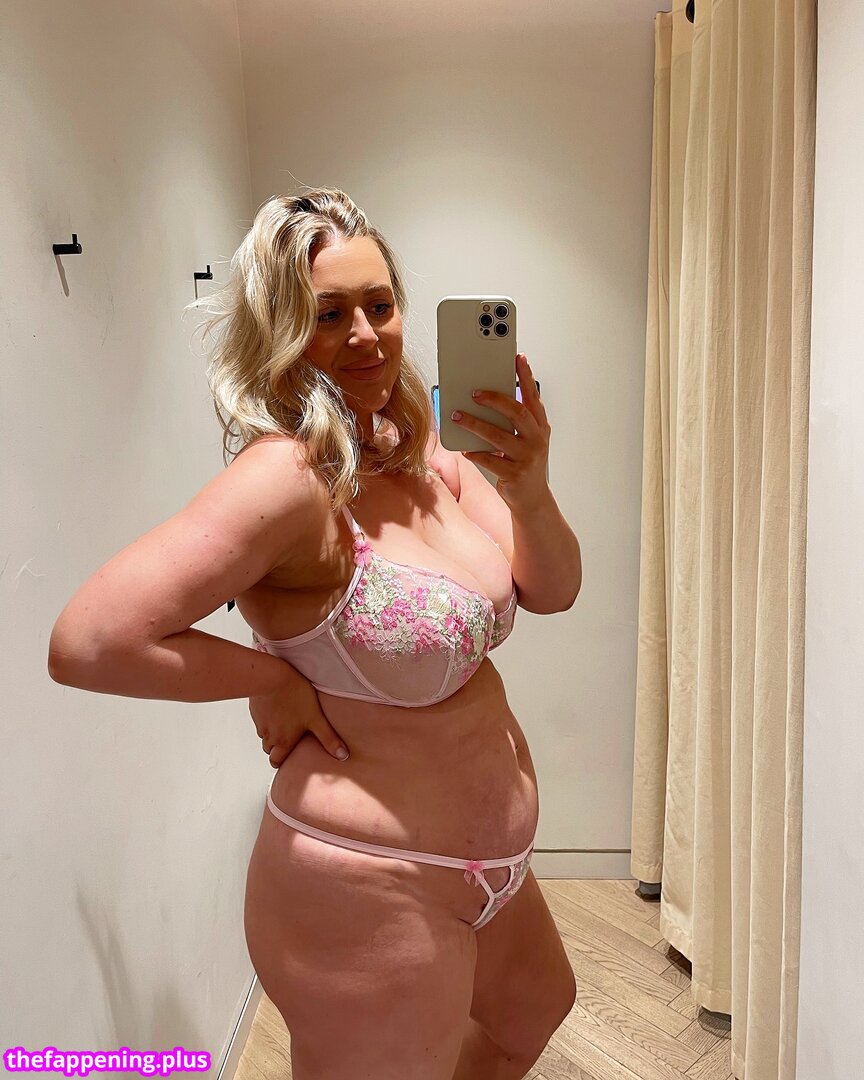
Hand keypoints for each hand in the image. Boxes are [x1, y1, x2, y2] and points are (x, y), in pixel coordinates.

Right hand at [249, 666, 348, 768]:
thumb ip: (328, 738)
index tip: (288, 758)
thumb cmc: (295, 696)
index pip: (276, 762)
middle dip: (277, 748)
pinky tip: (277, 709)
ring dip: (272, 733)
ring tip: (284, 723)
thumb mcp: (316, 718)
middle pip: (269, 750)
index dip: (281, 761)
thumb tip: (343, 756)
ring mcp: (260, 723)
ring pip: (264, 735)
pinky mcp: (255, 710)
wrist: (272, 677)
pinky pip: (260, 719)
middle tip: (288, 741)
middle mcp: (268, 736)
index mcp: (282, 741)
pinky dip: (267, 718)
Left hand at [451, 352, 551, 512]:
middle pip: (516, 413)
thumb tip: (484, 399)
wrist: (532, 499)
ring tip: (457, 416)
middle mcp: (536, 439)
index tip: (518, 358)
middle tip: (474, 392)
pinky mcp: (514, 474)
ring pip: (498, 436)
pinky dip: (476, 453)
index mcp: (539, 426)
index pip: (533, 396)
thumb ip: (512, 421)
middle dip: (494, 400)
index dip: (526, 376)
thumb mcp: (525, 439)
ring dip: (475, 424)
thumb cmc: (525, 464)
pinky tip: (465, 448)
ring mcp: (527, 457)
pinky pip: (490, 460)